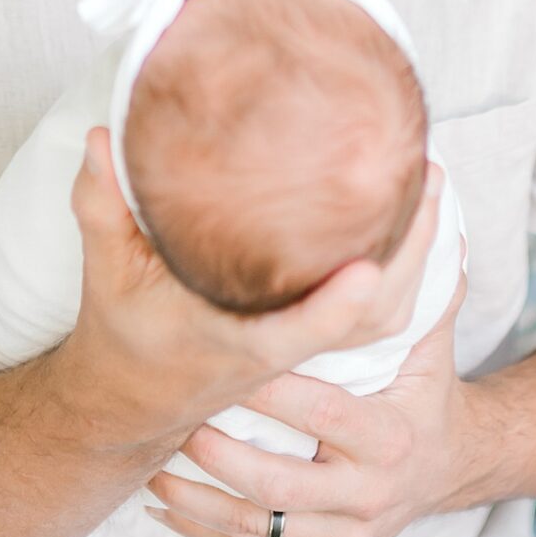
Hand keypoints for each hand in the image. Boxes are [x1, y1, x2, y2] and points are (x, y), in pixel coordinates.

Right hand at [64, 133, 444, 443]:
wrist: (131, 400)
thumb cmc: (123, 333)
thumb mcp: (108, 270)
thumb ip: (102, 206)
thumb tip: (103, 137)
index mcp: (240, 340)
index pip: (301, 329)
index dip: (338, 304)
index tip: (370, 262)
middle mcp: (284, 349)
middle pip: (372, 320)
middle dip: (414, 256)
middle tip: (431, 176)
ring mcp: (305, 345)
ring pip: (385, 319)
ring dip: (419, 259)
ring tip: (432, 185)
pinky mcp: (312, 334)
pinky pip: (378, 313)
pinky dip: (406, 271)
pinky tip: (415, 219)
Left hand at [146, 247, 477, 536]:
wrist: (450, 466)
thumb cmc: (423, 386)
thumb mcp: (428, 339)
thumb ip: (418, 281)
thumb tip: (427, 196)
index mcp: (389, 438)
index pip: (319, 413)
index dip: (266, 391)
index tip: (218, 365)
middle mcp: (371, 496)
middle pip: (276, 483)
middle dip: (216, 454)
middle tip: (171, 419)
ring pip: (258, 528)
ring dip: (198, 502)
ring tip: (151, 470)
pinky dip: (208, 534)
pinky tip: (166, 508)